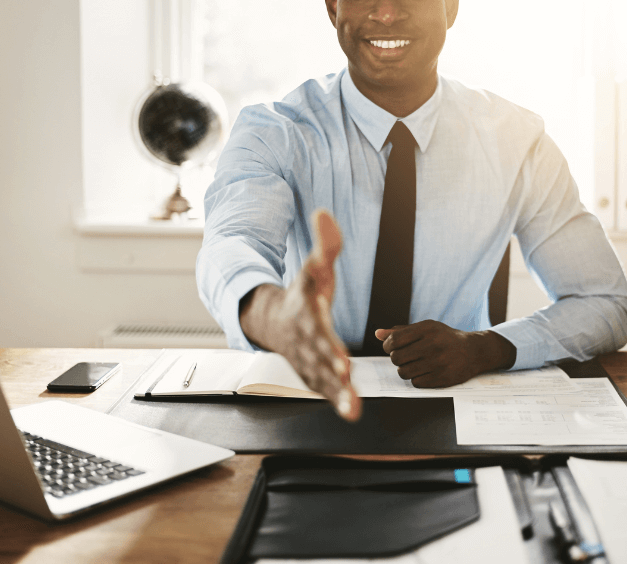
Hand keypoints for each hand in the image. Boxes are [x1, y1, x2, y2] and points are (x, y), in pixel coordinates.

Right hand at [239, 209, 360, 420]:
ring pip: (321, 377)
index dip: (324, 334)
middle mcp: (304, 338)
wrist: (273, 320)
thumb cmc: (303, 293)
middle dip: (331, 367)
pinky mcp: (312, 373)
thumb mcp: (315, 266)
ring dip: (336, 392)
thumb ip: (325, 244)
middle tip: (345, 376)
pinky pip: (325, 388)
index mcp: (305, 311)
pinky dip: (337, 401)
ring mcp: (306, 358)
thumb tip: (325, 213)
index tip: (336, 346)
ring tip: (353, 408)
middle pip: (318, 354)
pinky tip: (352, 412)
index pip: (316, 324)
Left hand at [375, 322, 516, 387]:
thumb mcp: (425, 328)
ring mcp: (438, 362)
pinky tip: (424, 372)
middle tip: (404, 357)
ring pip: (404, 372)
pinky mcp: (442, 378)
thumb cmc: (445, 338)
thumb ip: (401, 331)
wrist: (473, 351)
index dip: (388, 346)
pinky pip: (416, 383)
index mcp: (427, 329)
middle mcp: (433, 345)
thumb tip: (377, 334)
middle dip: (396, 359)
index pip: (394, 341)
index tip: (392, 348)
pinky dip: (416, 379)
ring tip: (413, 365)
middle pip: (396, 358)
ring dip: (405, 370)